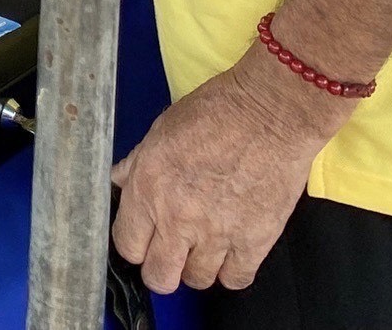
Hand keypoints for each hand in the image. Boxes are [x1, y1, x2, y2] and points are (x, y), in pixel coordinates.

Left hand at [112, 49, 348, 292]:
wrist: (271, 113)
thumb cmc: (214, 111)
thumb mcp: (160, 130)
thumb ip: (136, 165)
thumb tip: (120, 184)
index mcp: (148, 187)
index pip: (127, 245)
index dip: (133, 244)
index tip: (143, 237)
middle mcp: (178, 217)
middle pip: (159, 276)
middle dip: (161, 267)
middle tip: (170, 249)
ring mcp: (217, 233)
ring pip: (197, 281)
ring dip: (197, 265)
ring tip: (203, 244)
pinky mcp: (255, 241)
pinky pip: (235, 279)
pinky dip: (231, 269)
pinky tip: (230, 250)